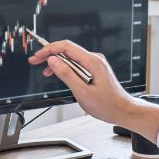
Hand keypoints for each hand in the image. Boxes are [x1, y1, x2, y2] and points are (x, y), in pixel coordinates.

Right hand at [28, 40, 158, 142]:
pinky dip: (65, 67)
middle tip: (35, 61)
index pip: (66, 47)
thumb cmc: (107, 105)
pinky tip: (58, 74)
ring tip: (45, 72)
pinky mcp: (94, 70)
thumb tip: (53, 61)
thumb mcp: (82, 92)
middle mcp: (94, 59)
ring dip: (56, 62)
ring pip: (71, 57)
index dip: (49, 50)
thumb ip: (67, 75)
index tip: (38, 56)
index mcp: (92, 62)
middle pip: (68, 50)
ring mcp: (95, 64)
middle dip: (49, 54)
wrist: (123, 110)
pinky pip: (77, 64)